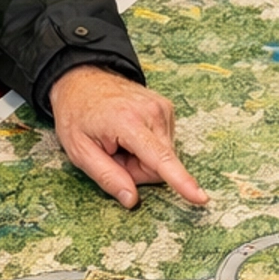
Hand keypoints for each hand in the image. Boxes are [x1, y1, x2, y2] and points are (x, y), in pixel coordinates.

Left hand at [49, 66, 207, 209]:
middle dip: (137, 169)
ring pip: (163, 156)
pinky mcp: (167, 107)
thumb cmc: (77, 115)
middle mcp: (151, 111)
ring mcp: (162, 107)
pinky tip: (131, 133)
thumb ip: (107, 176)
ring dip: (142, 157)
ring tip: (120, 140)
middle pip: (159, 165)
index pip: (159, 159)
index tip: (201, 197)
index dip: (181, 181)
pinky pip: (164, 143)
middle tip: (113, 153)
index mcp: (127, 122)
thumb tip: (132, 200)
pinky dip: (147, 145)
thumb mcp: (79, 151)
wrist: (83, 79)